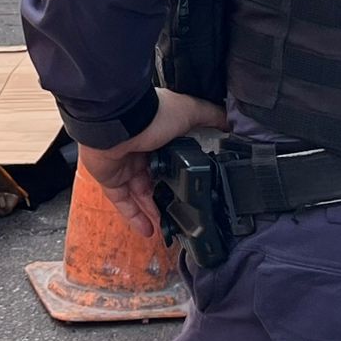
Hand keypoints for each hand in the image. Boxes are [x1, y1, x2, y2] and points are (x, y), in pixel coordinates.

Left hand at [77, 89, 229, 238]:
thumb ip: (210, 115)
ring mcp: (124, 165)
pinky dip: (134, 217)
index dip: (181, 171)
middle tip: (183, 213)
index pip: (171, 155)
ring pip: (141, 194)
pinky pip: (123, 202)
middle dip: (168, 195)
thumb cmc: (152, 113)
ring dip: (155, 211)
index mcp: (157, 134)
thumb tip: (231, 121)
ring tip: (170, 228)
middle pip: (156, 179)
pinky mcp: (110, 178)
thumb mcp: (190, 110)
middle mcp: (140, 150)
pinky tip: (149, 230)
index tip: (193, 185)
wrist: (118, 119)